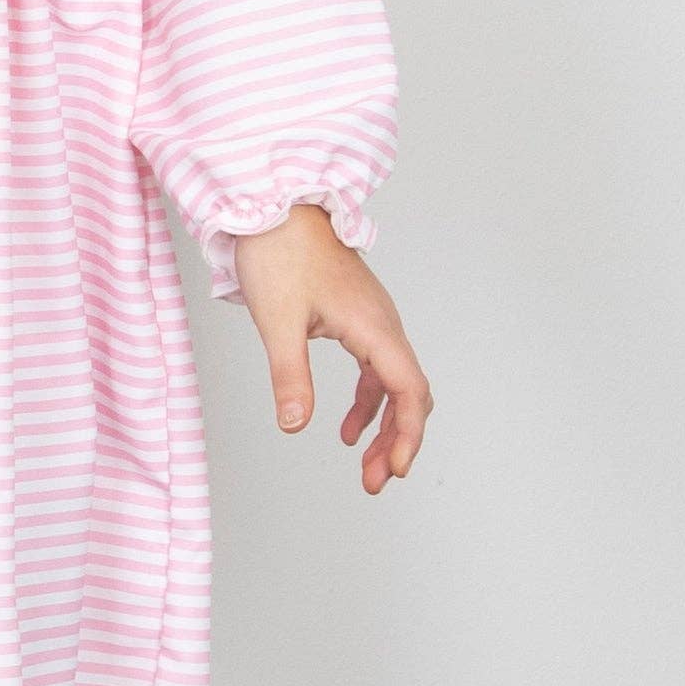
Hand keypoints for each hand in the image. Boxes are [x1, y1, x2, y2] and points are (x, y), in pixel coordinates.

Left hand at [233, 204, 432, 494]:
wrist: (275, 204)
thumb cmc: (279, 253)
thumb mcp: (279, 321)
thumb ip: (290, 375)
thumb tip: (295, 425)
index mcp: (373, 326)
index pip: (409, 390)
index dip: (408, 434)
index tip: (396, 469)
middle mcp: (383, 324)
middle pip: (409, 393)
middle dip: (399, 440)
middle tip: (377, 481)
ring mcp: (372, 319)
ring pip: (394, 383)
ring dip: (385, 425)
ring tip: (367, 466)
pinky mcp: (356, 315)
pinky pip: (374, 367)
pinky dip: (368, 400)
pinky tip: (347, 428)